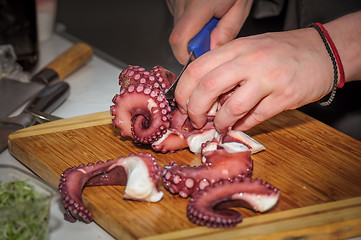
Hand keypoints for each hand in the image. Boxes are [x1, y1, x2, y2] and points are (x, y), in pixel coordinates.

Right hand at [166, 0, 252, 64]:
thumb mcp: (240, 7)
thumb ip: (227, 31)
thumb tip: (213, 51)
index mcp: (199, 5)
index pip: (180, 41)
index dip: (186, 56)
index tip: (199, 58)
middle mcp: (183, 1)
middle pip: (178, 37)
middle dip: (194, 44)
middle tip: (212, 33)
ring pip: (178, 27)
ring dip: (192, 31)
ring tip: (209, 18)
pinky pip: (178, 16)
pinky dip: (190, 21)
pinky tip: (203, 12)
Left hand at [175, 28, 334, 131]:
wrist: (322, 52)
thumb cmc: (280, 53)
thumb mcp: (248, 50)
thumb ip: (225, 69)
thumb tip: (202, 97)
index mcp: (236, 48)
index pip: (196, 69)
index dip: (183, 92)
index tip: (182, 106)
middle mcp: (250, 60)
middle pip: (208, 87)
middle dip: (195, 110)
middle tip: (195, 121)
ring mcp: (268, 78)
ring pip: (232, 107)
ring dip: (220, 122)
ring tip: (219, 126)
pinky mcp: (285, 96)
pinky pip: (256, 117)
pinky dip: (242, 126)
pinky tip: (239, 126)